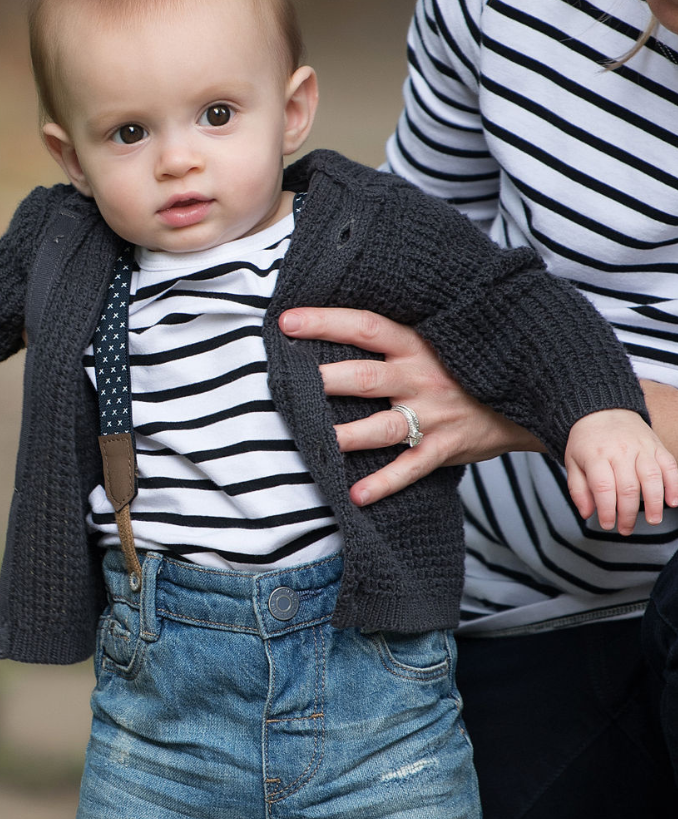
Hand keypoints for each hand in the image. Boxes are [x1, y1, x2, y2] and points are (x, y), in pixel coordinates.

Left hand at [279, 307, 543, 505]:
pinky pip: (410, 469)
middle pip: (366, 377)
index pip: (365, 326)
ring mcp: (434, 415)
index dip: (326, 322)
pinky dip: (384, 484)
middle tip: (288, 383)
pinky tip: (356, 496)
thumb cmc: (470, 365)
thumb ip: (400, 335)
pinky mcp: (444, 447)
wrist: (530, 392)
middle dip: (327, 380)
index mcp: (418, 343)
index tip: (287, 322)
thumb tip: (345, 324)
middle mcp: (422, 377)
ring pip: (382, 426)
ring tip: (315, 443)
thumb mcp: (442, 338)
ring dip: (346, 436)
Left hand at [564, 410, 677, 534]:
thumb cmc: (587, 441)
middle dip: (628, 513)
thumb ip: (578, 489)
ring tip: (653, 520)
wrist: (603, 410)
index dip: (607, 510)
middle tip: (626, 529)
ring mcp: (641, 448)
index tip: (608, 525)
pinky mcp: (656, 446)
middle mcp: (620, 451)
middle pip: (628, 487)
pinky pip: (669, 465)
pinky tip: (673, 502)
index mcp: (596, 456)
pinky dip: (674, 485)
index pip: (603, 488)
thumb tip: (587, 513)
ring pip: (651, 478)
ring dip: (655, 503)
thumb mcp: (572, 462)